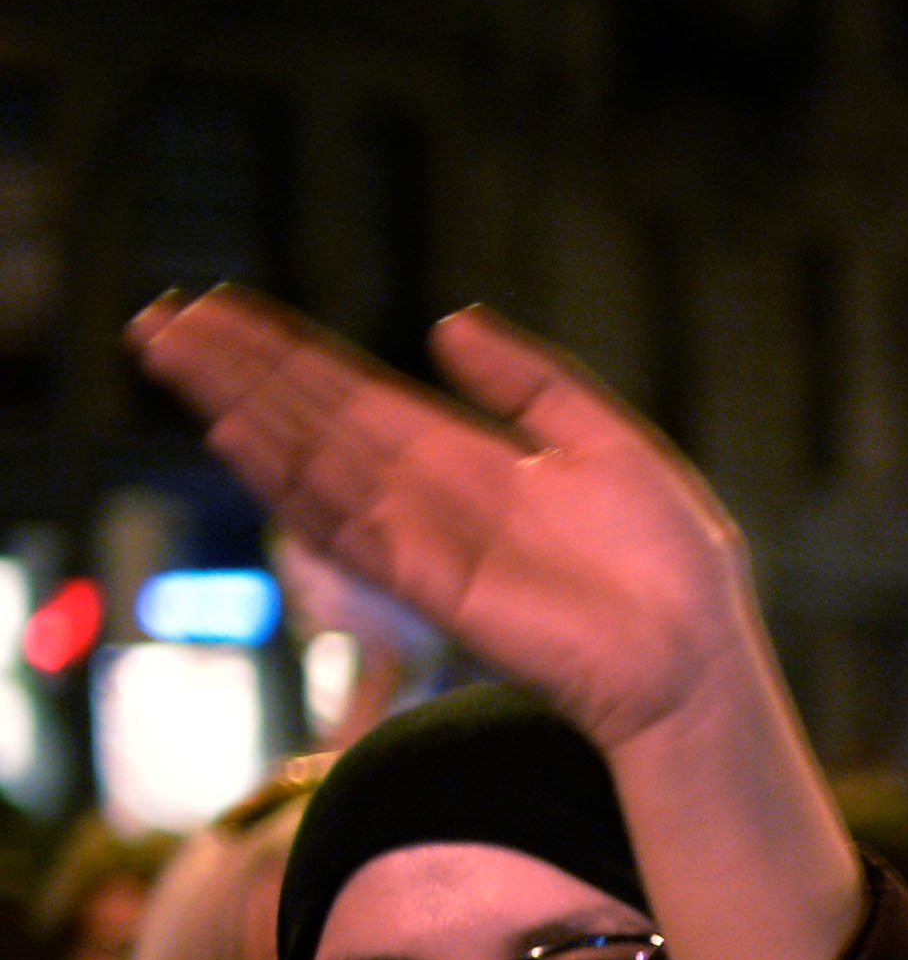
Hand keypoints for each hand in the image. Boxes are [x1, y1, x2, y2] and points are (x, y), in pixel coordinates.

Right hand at [124, 288, 775, 759]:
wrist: (696, 654)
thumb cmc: (669, 562)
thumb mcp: (603, 439)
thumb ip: (527, 382)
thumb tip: (447, 324)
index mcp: (463, 455)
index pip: (350, 391)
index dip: (284, 349)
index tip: (218, 305)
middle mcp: (425, 493)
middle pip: (307, 417)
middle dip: (234, 369)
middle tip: (158, 318)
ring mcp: (419, 538)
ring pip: (305, 460)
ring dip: (237, 408)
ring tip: (173, 356)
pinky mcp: (428, 584)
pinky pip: (342, 525)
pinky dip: (287, 481)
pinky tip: (234, 435)